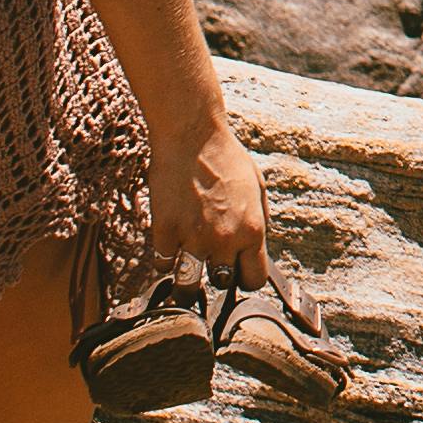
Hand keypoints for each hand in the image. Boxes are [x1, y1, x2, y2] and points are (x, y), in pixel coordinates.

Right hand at [155, 127, 274, 286]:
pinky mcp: (164, 231)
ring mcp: (192, 237)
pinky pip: (162, 263)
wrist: (192, 136)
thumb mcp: (258, 187)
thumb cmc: (227, 158)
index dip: (245, 279)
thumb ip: (259, 221)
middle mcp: (224, 240)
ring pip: (187, 286)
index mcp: (252, 230)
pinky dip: (165, 258)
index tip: (237, 273)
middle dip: (217, 277)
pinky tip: (169, 244)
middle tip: (210, 266)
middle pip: (221, 284)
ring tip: (185, 272)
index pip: (254, 280)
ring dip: (186, 283)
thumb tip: (257, 249)